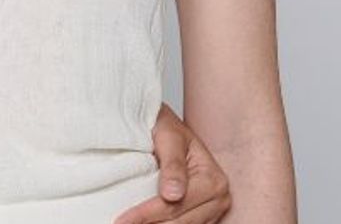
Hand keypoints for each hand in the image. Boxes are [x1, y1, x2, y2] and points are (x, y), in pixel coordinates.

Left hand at [114, 103, 232, 223]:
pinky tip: (145, 223)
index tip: (121, 220)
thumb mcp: (169, 137)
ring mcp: (212, 210)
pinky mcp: (204, 216)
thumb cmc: (167, 128)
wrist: (169, 126)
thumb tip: (173, 195)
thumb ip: (173, 164)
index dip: (146, 214)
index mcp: (213, 180)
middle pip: (179, 223)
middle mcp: (219, 199)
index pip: (174, 205)